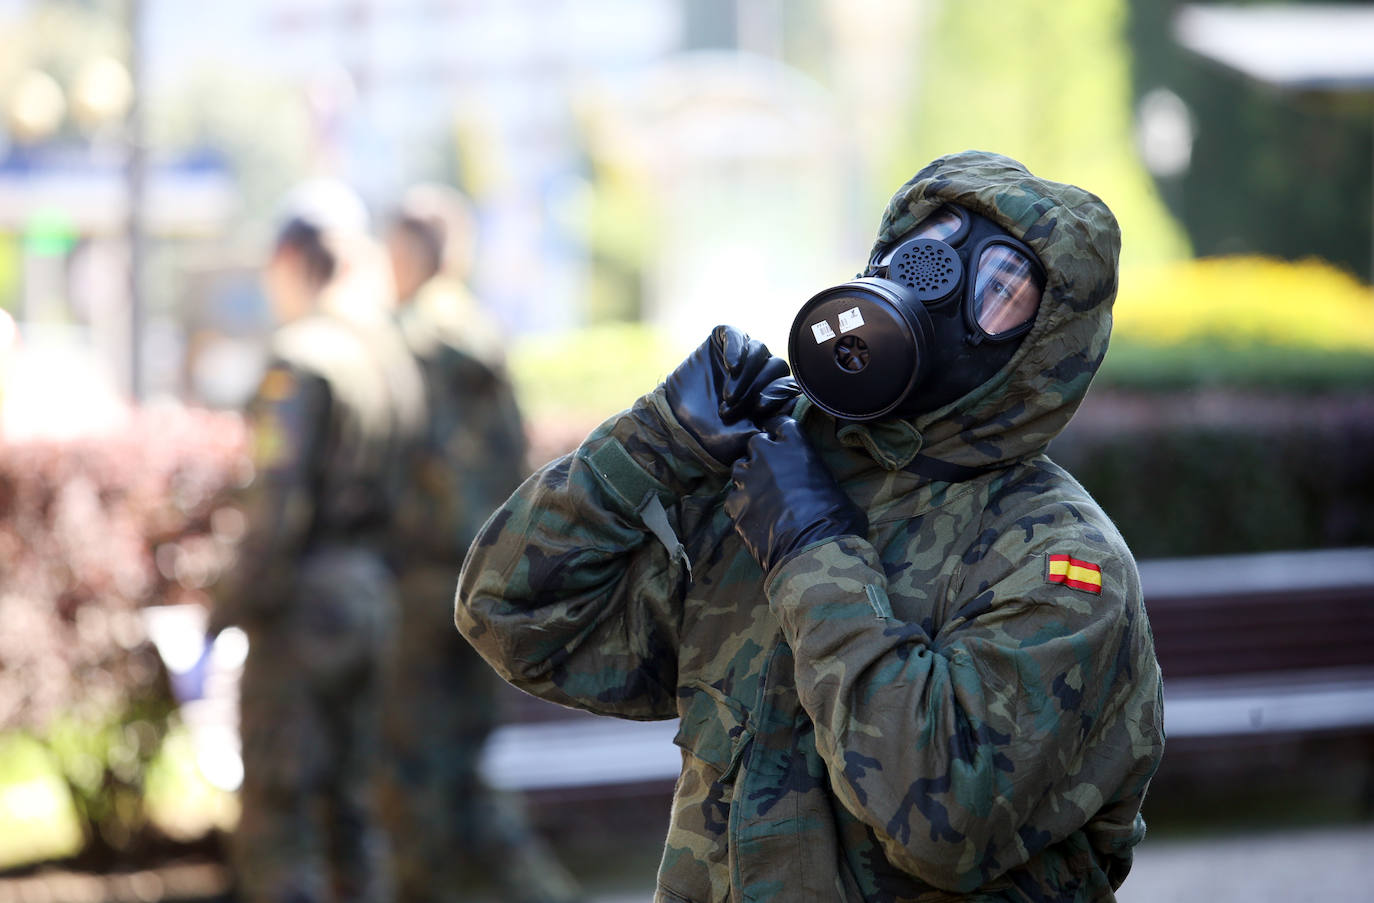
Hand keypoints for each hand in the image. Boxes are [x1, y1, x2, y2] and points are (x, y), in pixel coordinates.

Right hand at [664, 325, 797, 465]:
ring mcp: (742, 356)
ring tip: (728, 395)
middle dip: (757, 387)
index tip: (760, 408)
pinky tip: (731, 366)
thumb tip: (793, 404)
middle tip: (734, 405)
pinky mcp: (723, 342)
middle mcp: (760, 372)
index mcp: (772, 394)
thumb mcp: (746, 437)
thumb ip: (771, 422)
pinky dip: (737, 348)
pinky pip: (737, 335)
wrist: (677, 425)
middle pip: (776, 366)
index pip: (788, 386)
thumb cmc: (714, 436)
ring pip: (760, 350)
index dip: (779, 393)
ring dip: (747, 373)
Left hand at [724, 417, 867, 573]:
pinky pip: (732, 498)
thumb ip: (817, 476)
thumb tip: (819, 487)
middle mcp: (767, 456)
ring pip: (739, 468)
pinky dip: (740, 504)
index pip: (781, 424)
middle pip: (755, 443)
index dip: (779, 431)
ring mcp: (747, 479)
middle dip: (761, 454)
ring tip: (758, 493)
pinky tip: (751, 515)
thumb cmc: (837, 519)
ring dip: (748, 477)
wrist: (813, 549)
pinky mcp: (734, 504)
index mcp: (796, 446)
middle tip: (770, 470)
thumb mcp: (835, 487)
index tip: (779, 437)